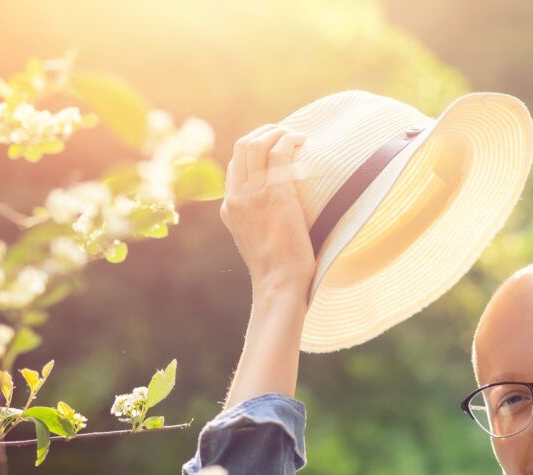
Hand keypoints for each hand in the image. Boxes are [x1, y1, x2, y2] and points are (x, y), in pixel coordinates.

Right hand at [219, 124, 316, 300]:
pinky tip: (302, 141)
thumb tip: (276, 214)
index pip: (235, 166)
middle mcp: (236, 197)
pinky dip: (288, 140)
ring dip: (276, 132)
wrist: (280, 283)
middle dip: (263, 133)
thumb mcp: (258, 244)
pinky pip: (277, 152)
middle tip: (285, 133)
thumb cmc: (278, 270)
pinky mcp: (275, 193)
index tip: (273, 147)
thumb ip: (259, 223)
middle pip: (240, 147)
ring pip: (255, 144)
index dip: (253, 150)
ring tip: (295, 135)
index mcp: (229, 208)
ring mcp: (253, 194)